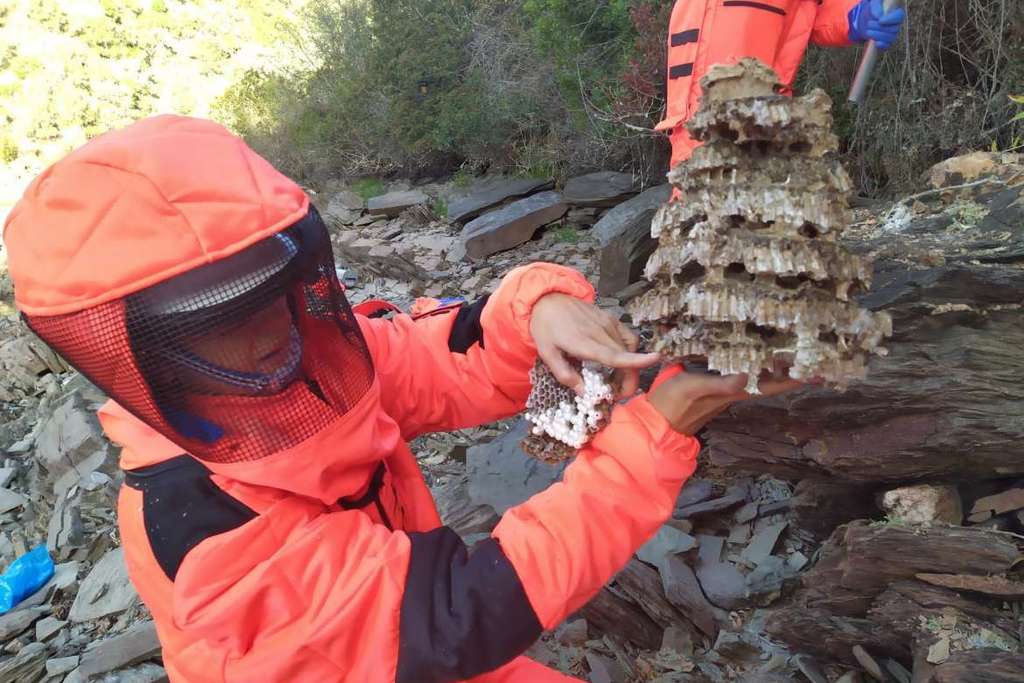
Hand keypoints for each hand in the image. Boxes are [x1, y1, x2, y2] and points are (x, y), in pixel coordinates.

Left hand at [530, 293, 658, 396]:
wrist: (547, 299)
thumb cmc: (545, 327)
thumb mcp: (547, 353)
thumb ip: (564, 374)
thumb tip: (584, 392)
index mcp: (584, 342)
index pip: (614, 355)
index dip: (634, 361)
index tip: (655, 360)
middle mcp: (600, 332)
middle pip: (625, 357)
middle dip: (628, 380)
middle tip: (618, 395)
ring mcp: (607, 323)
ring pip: (628, 349)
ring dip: (628, 367)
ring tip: (616, 379)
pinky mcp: (610, 318)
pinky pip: (628, 337)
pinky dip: (629, 350)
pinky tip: (620, 357)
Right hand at [648, 365, 804, 435]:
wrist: (657, 420)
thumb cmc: (672, 403)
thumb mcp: (691, 388)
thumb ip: (719, 384)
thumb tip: (747, 376)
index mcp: (735, 390)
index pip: (773, 385)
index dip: (796, 379)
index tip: (820, 372)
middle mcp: (737, 390)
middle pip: (773, 382)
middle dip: (795, 372)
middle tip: (819, 360)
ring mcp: (729, 389)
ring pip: (762, 378)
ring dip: (781, 369)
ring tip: (799, 356)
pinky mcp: (719, 385)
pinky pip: (747, 374)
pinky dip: (759, 366)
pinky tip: (761, 358)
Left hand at [847, 0, 905, 49]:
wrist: (869, 19)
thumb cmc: (874, 8)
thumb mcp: (875, 3)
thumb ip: (877, 7)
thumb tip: (878, 17)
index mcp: (896, 13)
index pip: (899, 17)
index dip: (890, 19)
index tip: (880, 20)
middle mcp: (897, 24)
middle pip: (893, 29)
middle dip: (879, 28)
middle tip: (869, 24)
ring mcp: (892, 34)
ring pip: (890, 38)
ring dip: (878, 36)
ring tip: (868, 31)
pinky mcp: (887, 42)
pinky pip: (888, 46)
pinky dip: (882, 45)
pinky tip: (876, 43)